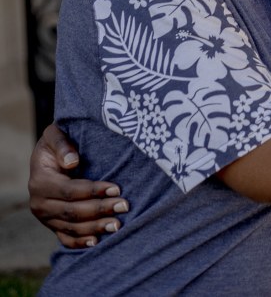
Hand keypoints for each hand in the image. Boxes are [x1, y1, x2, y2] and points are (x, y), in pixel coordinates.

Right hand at [29, 123, 128, 247]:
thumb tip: (72, 161)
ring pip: (72, 228)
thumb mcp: (54, 135)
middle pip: (73, 212)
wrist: (46, 158)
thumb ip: (62, 144)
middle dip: (100, 210)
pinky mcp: (52, 226)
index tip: (116, 188)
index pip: (70, 191)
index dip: (93, 191)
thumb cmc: (55, 143)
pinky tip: (97, 241)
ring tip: (118, 225)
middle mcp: (39, 203)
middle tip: (124, 206)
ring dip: (95, 227)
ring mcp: (45, 218)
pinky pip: (66, 238)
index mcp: (40, 182)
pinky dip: (80, 242)